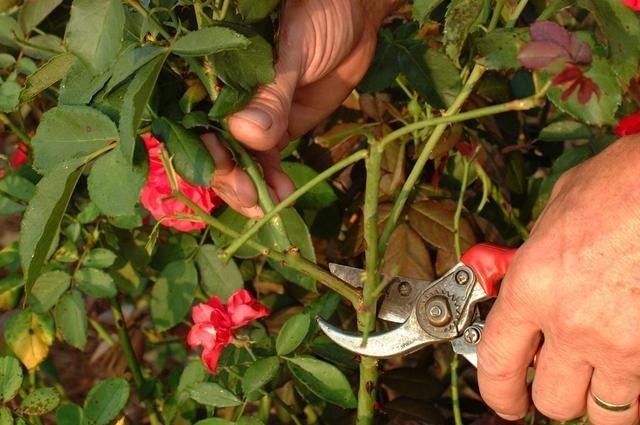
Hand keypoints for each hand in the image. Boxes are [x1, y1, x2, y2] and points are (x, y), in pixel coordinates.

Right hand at [201, 0, 395, 216]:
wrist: (355, 18)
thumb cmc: (317, 18)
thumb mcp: (292, 53)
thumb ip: (270, 95)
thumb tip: (246, 136)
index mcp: (214, 73)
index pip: (193, 117)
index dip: (202, 148)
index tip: (222, 169)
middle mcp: (226, 100)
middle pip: (213, 148)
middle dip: (227, 177)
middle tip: (248, 196)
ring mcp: (252, 118)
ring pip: (239, 162)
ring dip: (249, 189)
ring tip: (267, 209)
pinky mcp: (277, 129)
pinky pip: (268, 163)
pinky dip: (273, 183)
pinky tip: (282, 198)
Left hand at [478, 135, 639, 424]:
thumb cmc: (619, 186)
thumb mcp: (555, 216)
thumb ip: (536, 257)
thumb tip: (526, 273)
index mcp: (533, 288)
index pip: (497, 365)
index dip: (498, 393)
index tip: (506, 400)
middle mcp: (574, 325)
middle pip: (555, 402)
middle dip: (556, 393)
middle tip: (564, 377)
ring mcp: (624, 344)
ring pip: (608, 415)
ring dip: (604, 399)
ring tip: (605, 373)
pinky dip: (639, 388)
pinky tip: (634, 358)